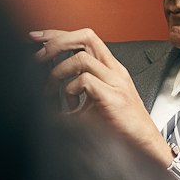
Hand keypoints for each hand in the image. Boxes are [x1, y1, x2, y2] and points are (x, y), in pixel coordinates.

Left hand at [29, 28, 171, 165]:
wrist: (143, 145)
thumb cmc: (119, 127)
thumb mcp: (91, 103)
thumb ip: (73, 91)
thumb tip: (45, 92)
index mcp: (109, 68)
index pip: (84, 39)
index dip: (59, 34)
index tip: (36, 37)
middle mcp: (114, 70)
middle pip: (85, 37)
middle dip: (57, 42)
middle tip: (39, 57)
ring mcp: (115, 81)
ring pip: (81, 58)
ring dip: (58, 72)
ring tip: (50, 90)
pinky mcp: (113, 96)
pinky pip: (85, 81)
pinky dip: (69, 91)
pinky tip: (70, 106)